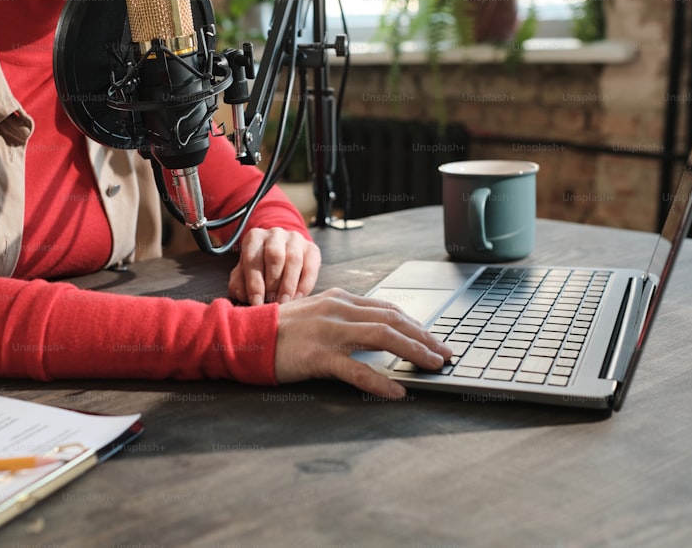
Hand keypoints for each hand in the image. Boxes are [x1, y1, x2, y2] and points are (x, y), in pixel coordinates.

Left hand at [229, 227, 320, 305]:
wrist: (283, 251)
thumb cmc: (260, 265)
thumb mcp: (245, 271)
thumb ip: (239, 283)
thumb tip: (242, 295)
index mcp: (255, 237)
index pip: (253, 259)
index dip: (254, 283)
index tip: (256, 302)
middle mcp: (275, 234)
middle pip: (274, 256)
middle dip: (272, 283)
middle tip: (271, 302)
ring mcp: (295, 239)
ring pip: (293, 260)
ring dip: (288, 285)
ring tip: (284, 301)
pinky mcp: (312, 249)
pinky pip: (310, 267)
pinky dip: (304, 284)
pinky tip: (297, 297)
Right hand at [274, 288, 454, 398]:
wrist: (246, 337)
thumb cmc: (280, 330)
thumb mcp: (316, 313)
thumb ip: (343, 318)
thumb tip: (375, 331)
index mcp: (339, 300)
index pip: (387, 308)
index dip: (415, 323)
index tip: (433, 337)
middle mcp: (338, 310)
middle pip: (392, 320)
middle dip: (424, 337)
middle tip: (445, 353)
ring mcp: (329, 332)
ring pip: (382, 337)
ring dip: (414, 352)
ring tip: (433, 366)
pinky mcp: (319, 356)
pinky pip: (356, 370)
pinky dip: (380, 381)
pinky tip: (397, 391)